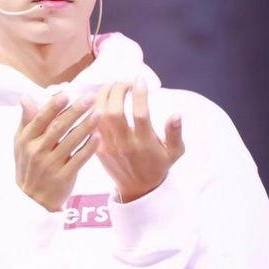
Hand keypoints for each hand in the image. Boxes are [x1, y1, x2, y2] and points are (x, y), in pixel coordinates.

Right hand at [14, 93, 100, 211]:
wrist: (31, 200)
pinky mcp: (64, 177)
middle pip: (58, 127)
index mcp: (26, 140)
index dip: (53, 106)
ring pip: (71, 142)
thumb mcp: (20, 142)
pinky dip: (89, 147)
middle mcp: (37, 151)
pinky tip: (99, 136)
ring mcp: (51, 165)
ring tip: (99, 113)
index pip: (40, 119)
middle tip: (90, 98)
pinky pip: (79, 159)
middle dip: (75, 111)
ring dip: (86, 126)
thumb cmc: (28, 163)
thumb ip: (26, 119)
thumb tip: (26, 96)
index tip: (66, 93)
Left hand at [95, 79, 183, 202]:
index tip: (140, 80)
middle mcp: (124, 145)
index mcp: (145, 144)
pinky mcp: (97, 148)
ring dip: (104, 95)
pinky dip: (94, 107)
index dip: (140, 94)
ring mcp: (108, 146)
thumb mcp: (175, 152)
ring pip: (99, 115)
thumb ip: (175, 133)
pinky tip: (101, 97)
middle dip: (118, 90)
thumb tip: (176, 114)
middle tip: (125, 82)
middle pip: (114, 112)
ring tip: (113, 86)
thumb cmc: (158, 165)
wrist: (137, 189)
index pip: (141, 115)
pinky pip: (91, 123)